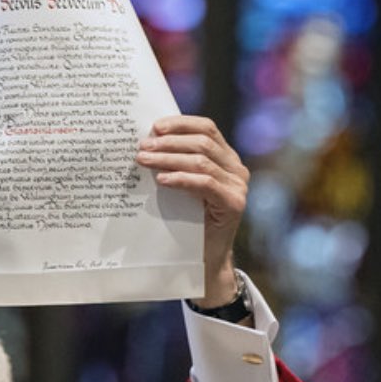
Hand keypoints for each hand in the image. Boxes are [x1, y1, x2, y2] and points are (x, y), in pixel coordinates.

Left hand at [136, 116, 249, 308]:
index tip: (155, 126)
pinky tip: (162, 180)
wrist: (205, 257)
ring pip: (201, 161)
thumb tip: (146, 141)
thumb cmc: (189, 219)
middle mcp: (236, 168)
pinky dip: (181, 178)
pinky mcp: (234, 204)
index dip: (181, 124)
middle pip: (202, 142)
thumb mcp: (184, 185)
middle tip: (142, 147)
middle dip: (169, 142)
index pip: (207, 128)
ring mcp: (238, 186)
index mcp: (226, 157)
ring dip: (168, 159)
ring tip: (144, 160)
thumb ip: (177, 162)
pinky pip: (205, 183)